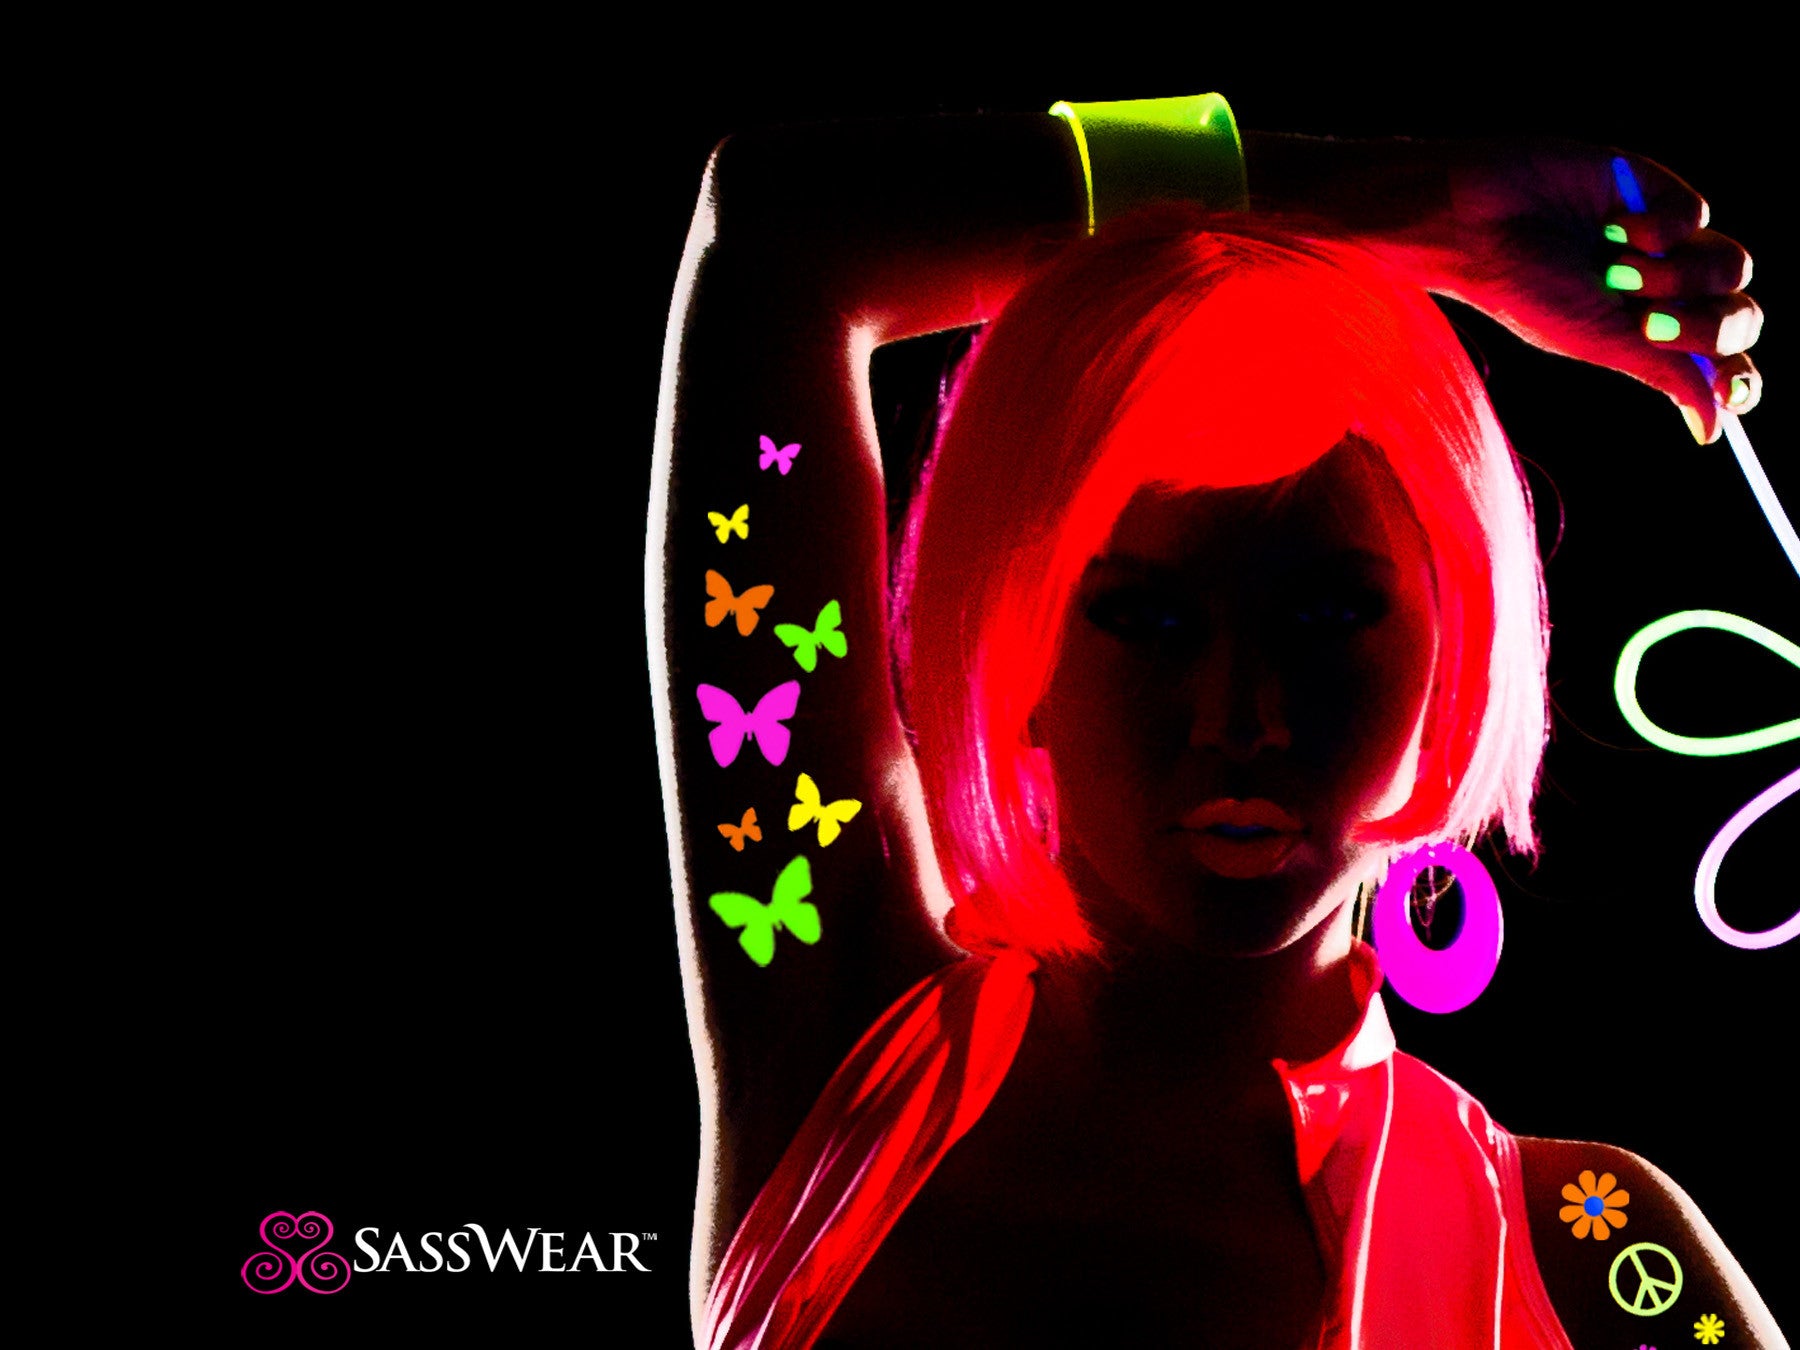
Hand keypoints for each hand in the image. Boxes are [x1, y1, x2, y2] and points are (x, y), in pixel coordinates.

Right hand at [1428, 139, 1759, 442]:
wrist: (1483, 223)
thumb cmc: (1527, 291)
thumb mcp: (1599, 344)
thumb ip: (1666, 376)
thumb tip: (1712, 431)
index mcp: (1650, 338)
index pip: (1722, 364)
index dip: (1738, 379)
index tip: (1732, 392)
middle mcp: (1667, 293)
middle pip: (1739, 317)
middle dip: (1704, 326)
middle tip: (1647, 322)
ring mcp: (1669, 243)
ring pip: (1730, 267)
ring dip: (1676, 275)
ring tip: (1613, 268)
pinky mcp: (1661, 193)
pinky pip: (1699, 217)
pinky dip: (1659, 228)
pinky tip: (1609, 223)